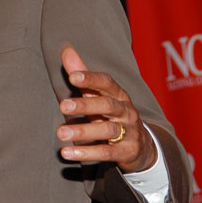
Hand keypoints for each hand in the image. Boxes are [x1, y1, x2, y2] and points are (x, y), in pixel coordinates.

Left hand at [56, 46, 156, 172]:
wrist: (140, 145)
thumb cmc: (111, 114)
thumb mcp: (98, 94)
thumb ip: (82, 74)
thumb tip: (65, 49)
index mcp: (118, 94)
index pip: (106, 83)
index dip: (91, 78)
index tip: (73, 76)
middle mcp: (126, 111)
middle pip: (108, 105)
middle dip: (85, 105)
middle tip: (63, 106)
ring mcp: (129, 132)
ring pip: (107, 130)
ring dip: (83, 131)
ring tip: (61, 133)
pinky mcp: (127, 152)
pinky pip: (107, 152)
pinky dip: (87, 153)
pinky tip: (67, 153)